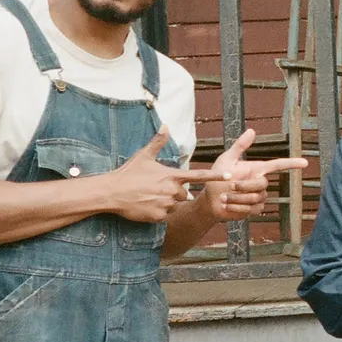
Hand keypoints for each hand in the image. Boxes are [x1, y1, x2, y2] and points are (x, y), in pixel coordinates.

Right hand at [107, 128, 228, 222]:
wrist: (112, 192)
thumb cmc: (128, 173)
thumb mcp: (144, 155)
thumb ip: (158, 142)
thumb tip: (166, 125)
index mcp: (172, 176)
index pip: (198, 176)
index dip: (215, 176)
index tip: (229, 176)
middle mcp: (172, 190)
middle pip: (183, 194)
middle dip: (173, 192)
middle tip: (155, 188)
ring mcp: (166, 204)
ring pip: (173, 205)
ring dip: (165, 202)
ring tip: (148, 196)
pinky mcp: (158, 216)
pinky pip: (164, 215)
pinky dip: (157, 212)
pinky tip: (145, 206)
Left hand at [202, 129, 308, 221]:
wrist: (209, 200)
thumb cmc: (216, 178)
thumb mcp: (226, 160)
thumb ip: (240, 146)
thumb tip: (252, 130)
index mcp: (256, 169)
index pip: (278, 165)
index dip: (291, 164)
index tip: (305, 163)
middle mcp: (259, 182)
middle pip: (262, 184)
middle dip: (244, 186)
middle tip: (229, 186)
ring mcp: (258, 197)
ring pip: (256, 198)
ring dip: (237, 198)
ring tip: (223, 197)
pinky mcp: (254, 210)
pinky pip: (252, 209)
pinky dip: (237, 208)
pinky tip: (227, 206)